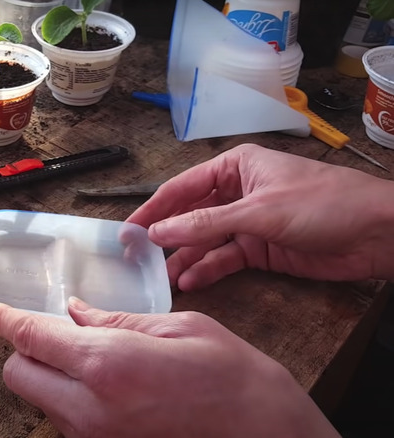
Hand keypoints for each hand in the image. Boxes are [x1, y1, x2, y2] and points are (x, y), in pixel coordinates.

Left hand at [0, 299, 339, 437]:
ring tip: (97, 361)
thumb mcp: (176, 328)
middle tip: (56, 334)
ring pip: (42, 402)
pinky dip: (73, 400)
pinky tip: (110, 387)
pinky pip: (68, 423)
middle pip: (18, 375)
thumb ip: (114, 320)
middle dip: (26, 351)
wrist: (266, 436)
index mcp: (107, 363)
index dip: (2, 319)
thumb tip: (75, 312)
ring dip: (51, 377)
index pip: (31, 337)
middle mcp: (90, 408)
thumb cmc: (232, 377)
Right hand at [125, 143, 393, 289]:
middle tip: (137, 258)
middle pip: (190, 215)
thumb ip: (205, 224)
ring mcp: (248, 222)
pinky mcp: (261, 249)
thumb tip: (157, 232)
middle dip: (166, 236)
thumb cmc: (324, 204)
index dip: (153, 209)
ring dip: (185, 258)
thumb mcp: (259, 211)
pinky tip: (190, 282)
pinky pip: (225, 258)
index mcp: (235, 167)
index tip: (128, 230)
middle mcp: (237, 192)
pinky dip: (208, 269)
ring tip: (161, 278)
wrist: (378, 233)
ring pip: (205, 241)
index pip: (182, 188)